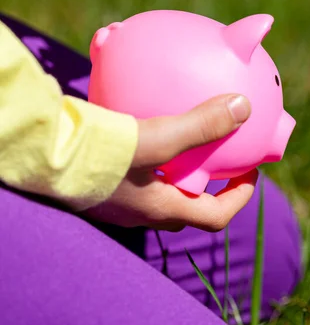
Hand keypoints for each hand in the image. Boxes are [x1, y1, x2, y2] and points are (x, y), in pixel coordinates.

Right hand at [83, 94, 257, 230]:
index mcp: (160, 209)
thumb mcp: (157, 138)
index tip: (249, 172)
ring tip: (186, 139)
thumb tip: (243, 107)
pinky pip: (135, 172)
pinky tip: (145, 121)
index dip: (239, 198)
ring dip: (178, 170)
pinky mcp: (100, 181)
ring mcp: (118, 200)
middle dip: (208, 185)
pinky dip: (150, 155)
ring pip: (159, 189)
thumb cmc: (102, 154)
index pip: (214, 217)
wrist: (45, 156)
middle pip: (187, 205)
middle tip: (219, 158)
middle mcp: (140, 211)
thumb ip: (200, 125)